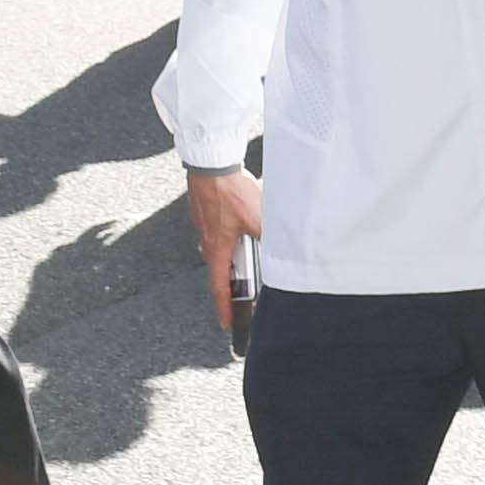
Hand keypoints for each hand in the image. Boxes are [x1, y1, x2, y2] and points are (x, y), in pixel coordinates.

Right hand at [186, 167, 262, 331]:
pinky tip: (240, 225)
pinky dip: (228, 236)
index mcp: (217, 247)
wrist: (212, 164)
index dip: (224, 306)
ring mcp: (204, 224)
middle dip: (230, 281)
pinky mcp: (205, 210)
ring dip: (231, 256)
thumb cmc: (229, 191)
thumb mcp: (257, 219)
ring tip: (246, 253)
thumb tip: (281, 250)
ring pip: (218, 248)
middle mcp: (207, 239)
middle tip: (241, 289)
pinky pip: (216, 231)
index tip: (226, 321)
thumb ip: (269, 238)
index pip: (219, 286)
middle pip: (218, 268)